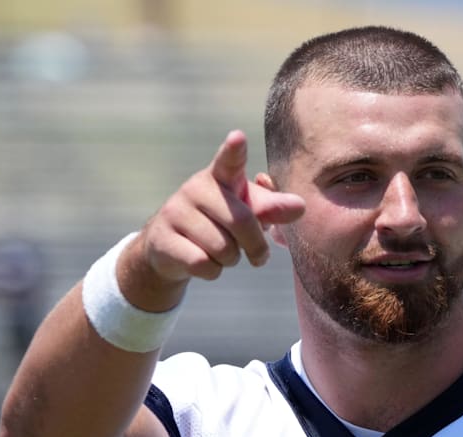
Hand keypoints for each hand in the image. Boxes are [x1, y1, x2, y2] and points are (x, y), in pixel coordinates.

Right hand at [121, 130, 305, 309]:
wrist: (170, 247)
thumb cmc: (219, 223)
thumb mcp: (246, 210)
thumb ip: (272, 208)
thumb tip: (300, 206)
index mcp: (220, 177)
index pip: (229, 160)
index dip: (234, 150)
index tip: (238, 138)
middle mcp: (195, 188)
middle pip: (242, 222)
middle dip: (255, 246)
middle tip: (257, 256)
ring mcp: (175, 212)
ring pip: (222, 249)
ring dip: (231, 260)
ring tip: (221, 253)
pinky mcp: (162, 239)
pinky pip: (202, 264)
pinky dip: (212, 272)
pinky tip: (204, 263)